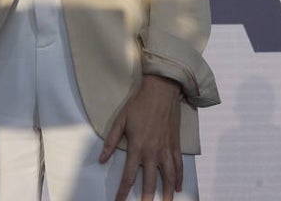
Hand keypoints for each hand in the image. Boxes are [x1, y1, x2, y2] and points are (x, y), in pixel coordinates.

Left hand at [99, 74, 182, 200]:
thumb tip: (102, 159)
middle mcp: (152, 152)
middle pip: (149, 182)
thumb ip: (111, 141)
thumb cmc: (139, 104)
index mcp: (137, 147)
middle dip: (146, 198)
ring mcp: (166, 149)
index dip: (123, 192)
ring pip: (168, 177)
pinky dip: (179, 178)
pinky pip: (178, 165)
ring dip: (167, 193)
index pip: (128, 176)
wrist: (161, 91)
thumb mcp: (120, 120)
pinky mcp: (175, 145)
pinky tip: (178, 187)